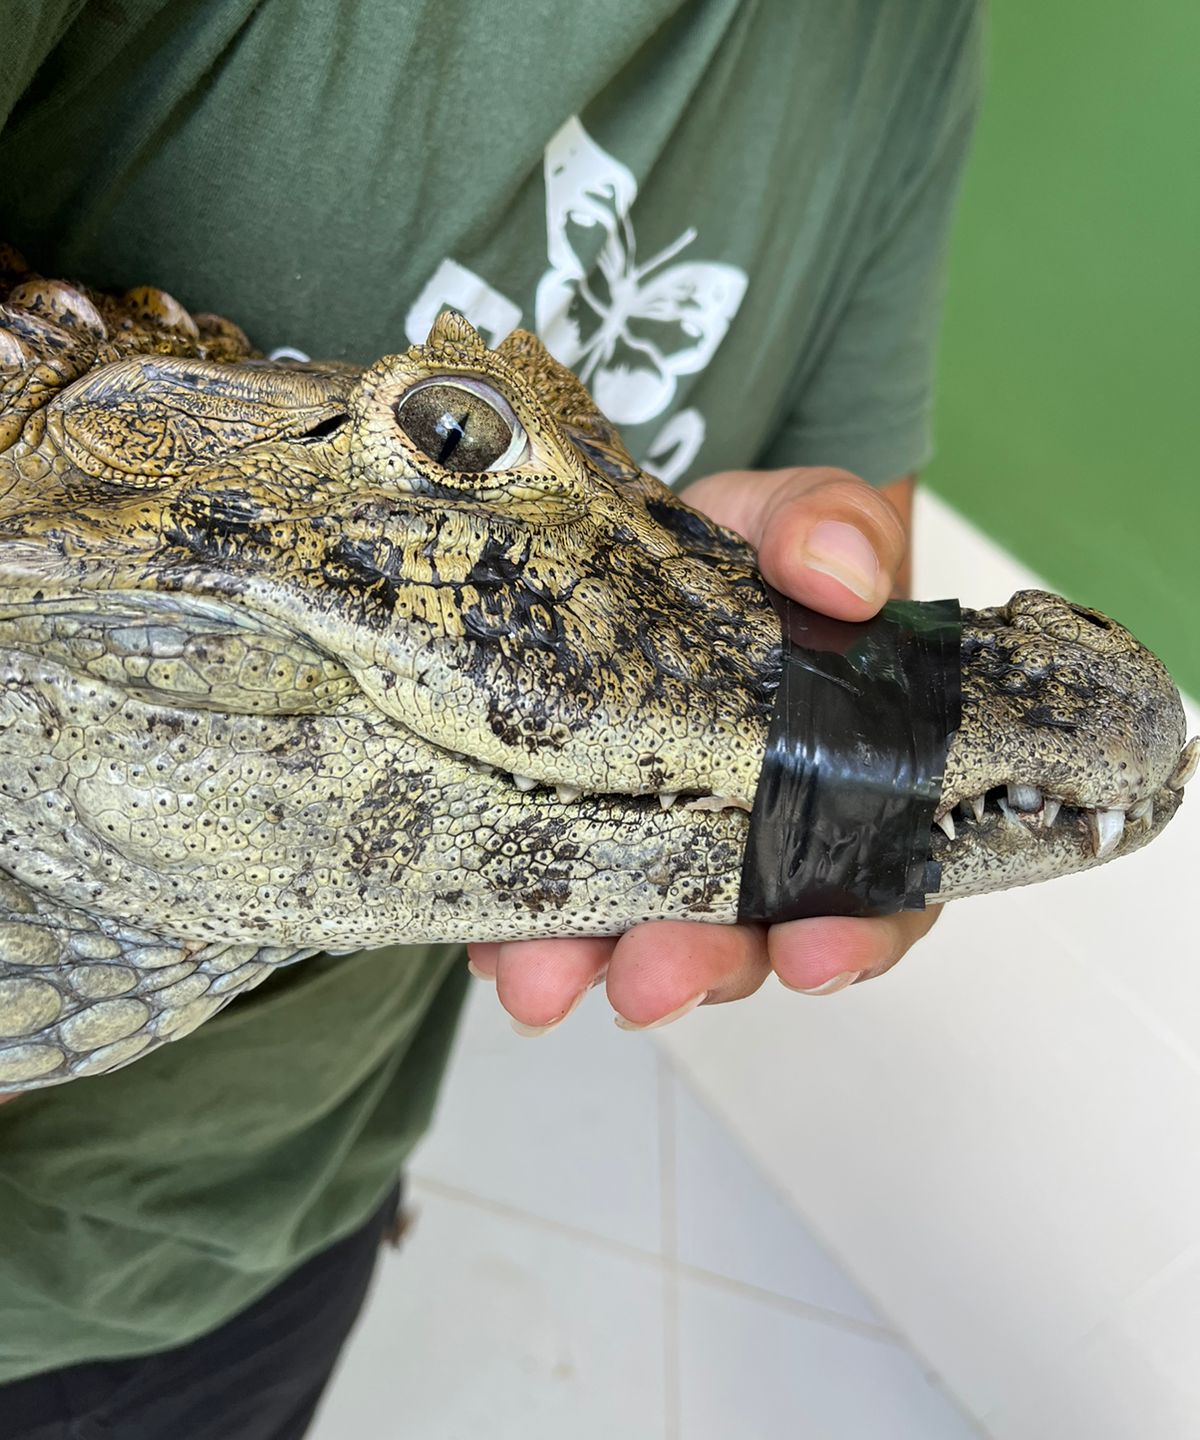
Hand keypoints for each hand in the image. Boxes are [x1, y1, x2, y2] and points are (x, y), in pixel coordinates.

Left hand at [467, 465, 940, 1033]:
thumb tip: (840, 573)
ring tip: (541, 982)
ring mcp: (670, 849)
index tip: (813, 952)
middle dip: (701, 966)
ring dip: (598, 965)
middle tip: (652, 981)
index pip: (879, 887)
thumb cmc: (753, 547)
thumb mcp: (795, 514)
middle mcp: (763, 842)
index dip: (859, 935)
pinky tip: (492, 947)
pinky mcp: (582, 834)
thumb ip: (834, 525)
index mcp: (853, 786)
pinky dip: (523, 934)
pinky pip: (556, 905)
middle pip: (752, 937)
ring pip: (647, 936)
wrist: (653, 540)